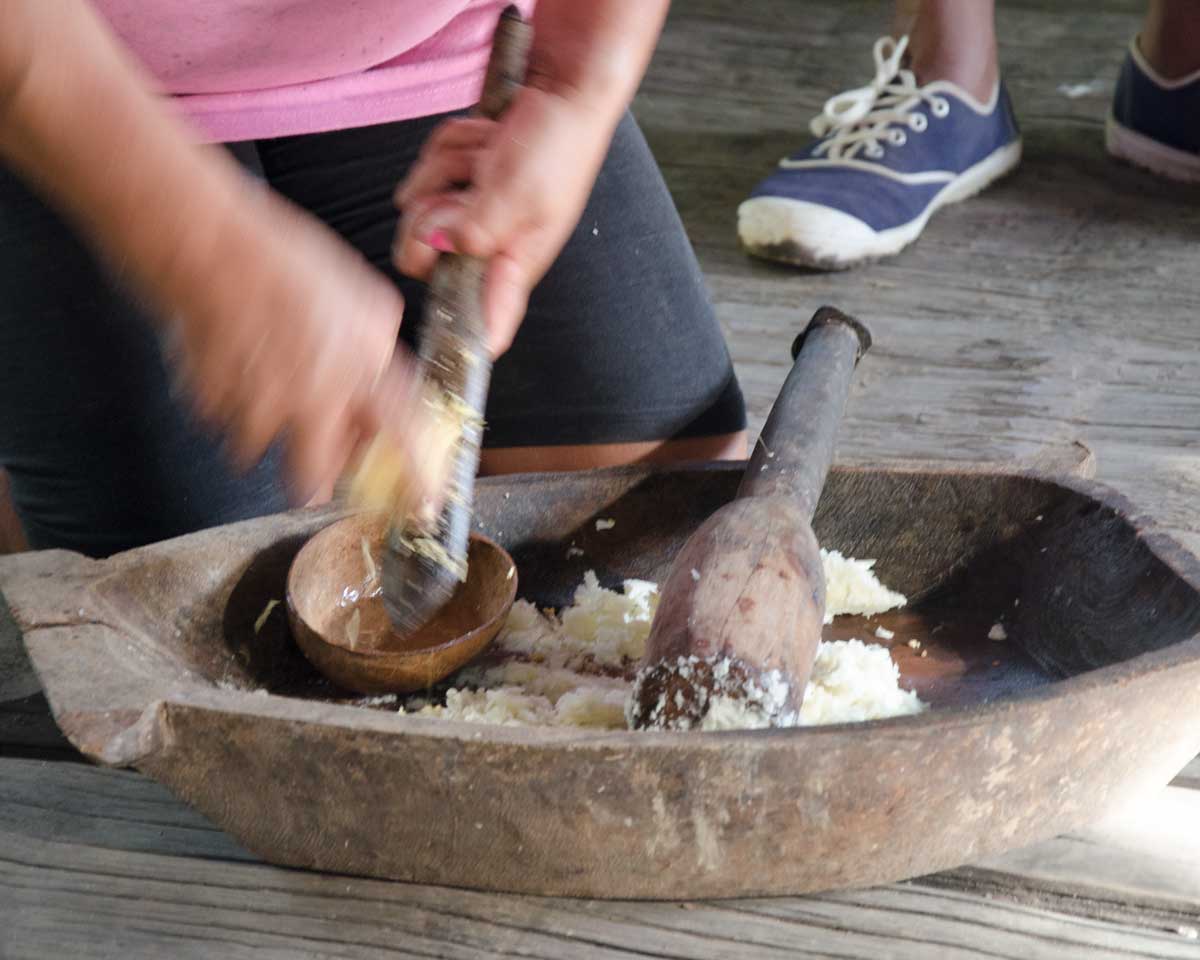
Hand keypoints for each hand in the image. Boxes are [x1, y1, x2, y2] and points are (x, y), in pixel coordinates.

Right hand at [165, 185, 423, 504]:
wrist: (209, 245)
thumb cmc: (287, 262)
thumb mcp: (365, 299)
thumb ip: (379, 349)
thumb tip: (381, 375)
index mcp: (360, 370)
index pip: (403, 436)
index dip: (419, 476)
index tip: (426, 504)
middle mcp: (312, 400)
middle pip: (313, 478)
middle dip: (313, 478)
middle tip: (311, 464)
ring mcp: (256, 408)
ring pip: (258, 449)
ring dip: (260, 429)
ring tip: (259, 380)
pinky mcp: (210, 403)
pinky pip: (219, 419)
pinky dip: (225, 401)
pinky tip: (231, 360)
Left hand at [392, 86, 612, 355]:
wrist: (564, 85)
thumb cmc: (557, 145)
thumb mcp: (518, 194)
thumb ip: (473, 230)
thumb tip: (433, 248)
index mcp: (512, 264)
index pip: (489, 328)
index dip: (464, 343)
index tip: (443, 359)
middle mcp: (486, 244)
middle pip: (421, 257)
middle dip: (432, 214)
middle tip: (465, 192)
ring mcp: (469, 208)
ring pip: (418, 204)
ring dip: (449, 166)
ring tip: (491, 153)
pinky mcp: (459, 177)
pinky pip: (428, 168)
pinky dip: (452, 145)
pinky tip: (486, 137)